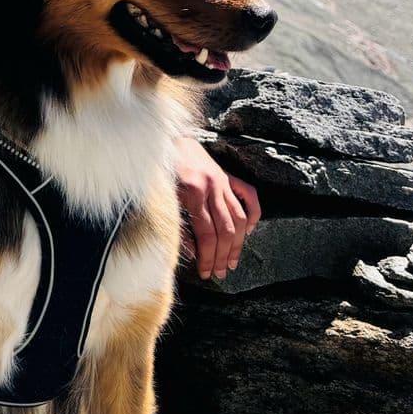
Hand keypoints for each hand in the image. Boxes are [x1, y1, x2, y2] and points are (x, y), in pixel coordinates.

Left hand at [173, 136, 259, 280]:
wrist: (167, 140)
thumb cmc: (161, 171)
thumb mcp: (162, 199)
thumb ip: (177, 225)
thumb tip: (192, 252)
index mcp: (193, 192)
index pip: (206, 235)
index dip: (208, 257)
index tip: (206, 273)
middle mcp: (212, 187)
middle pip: (225, 230)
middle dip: (223, 256)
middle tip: (221, 273)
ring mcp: (222, 181)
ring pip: (238, 218)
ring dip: (238, 243)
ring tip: (233, 262)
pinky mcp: (227, 176)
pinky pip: (248, 195)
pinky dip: (252, 214)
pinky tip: (248, 231)